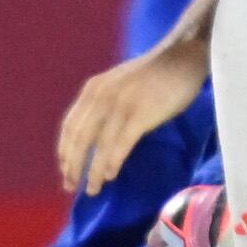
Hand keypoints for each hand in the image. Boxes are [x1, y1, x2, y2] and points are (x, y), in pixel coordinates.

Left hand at [59, 37, 211, 194]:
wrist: (183, 56)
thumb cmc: (154, 74)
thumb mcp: (118, 83)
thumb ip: (103, 103)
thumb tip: (93, 136)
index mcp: (93, 89)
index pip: (70, 126)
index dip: (64, 151)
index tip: (65, 171)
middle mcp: (101, 96)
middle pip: (80, 138)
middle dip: (73, 166)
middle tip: (71, 187)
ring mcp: (121, 104)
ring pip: (99, 145)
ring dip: (93, 171)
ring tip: (93, 190)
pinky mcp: (141, 113)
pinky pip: (121, 144)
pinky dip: (112, 162)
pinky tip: (110, 176)